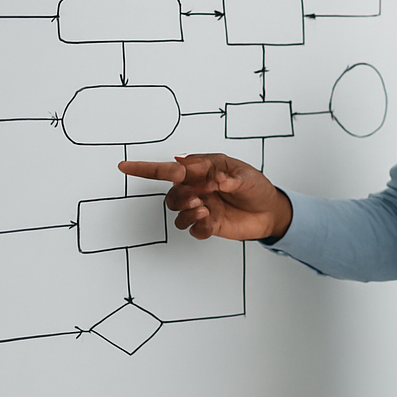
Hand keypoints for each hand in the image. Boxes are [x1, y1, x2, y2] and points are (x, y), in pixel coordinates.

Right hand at [118, 153, 291, 240]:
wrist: (271, 211)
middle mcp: (197, 190)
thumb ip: (225, 175)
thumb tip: (206, 172)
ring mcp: (202, 208)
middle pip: (171, 194)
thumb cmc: (256, 187)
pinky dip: (198, 227)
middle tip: (198, 197)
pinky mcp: (208, 226)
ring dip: (185, 212)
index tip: (125, 166)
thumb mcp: (245, 175)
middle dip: (178, 196)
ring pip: (177, 212)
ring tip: (204, 208)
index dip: (145, 169)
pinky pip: (193, 230)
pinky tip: (211, 222)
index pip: (169, 170)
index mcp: (202, 172)